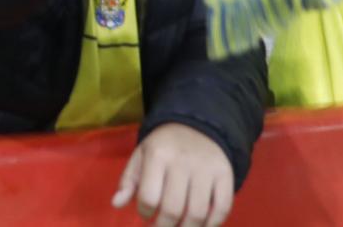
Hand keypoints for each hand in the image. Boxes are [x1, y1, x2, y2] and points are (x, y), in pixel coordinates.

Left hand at [113, 123, 234, 226]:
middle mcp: (183, 161)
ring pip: (197, 213)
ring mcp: (206, 168)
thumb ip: (128, 181)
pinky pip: (222, 208)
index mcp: (158, 155)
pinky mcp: (225, 174)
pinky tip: (202, 225)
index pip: (148, 197)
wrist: (197, 126)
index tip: (146, 213)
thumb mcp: (141, 156)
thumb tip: (116, 204)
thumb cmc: (163, 147)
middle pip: (173, 209)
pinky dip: (212, 224)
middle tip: (162, 226)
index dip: (144, 213)